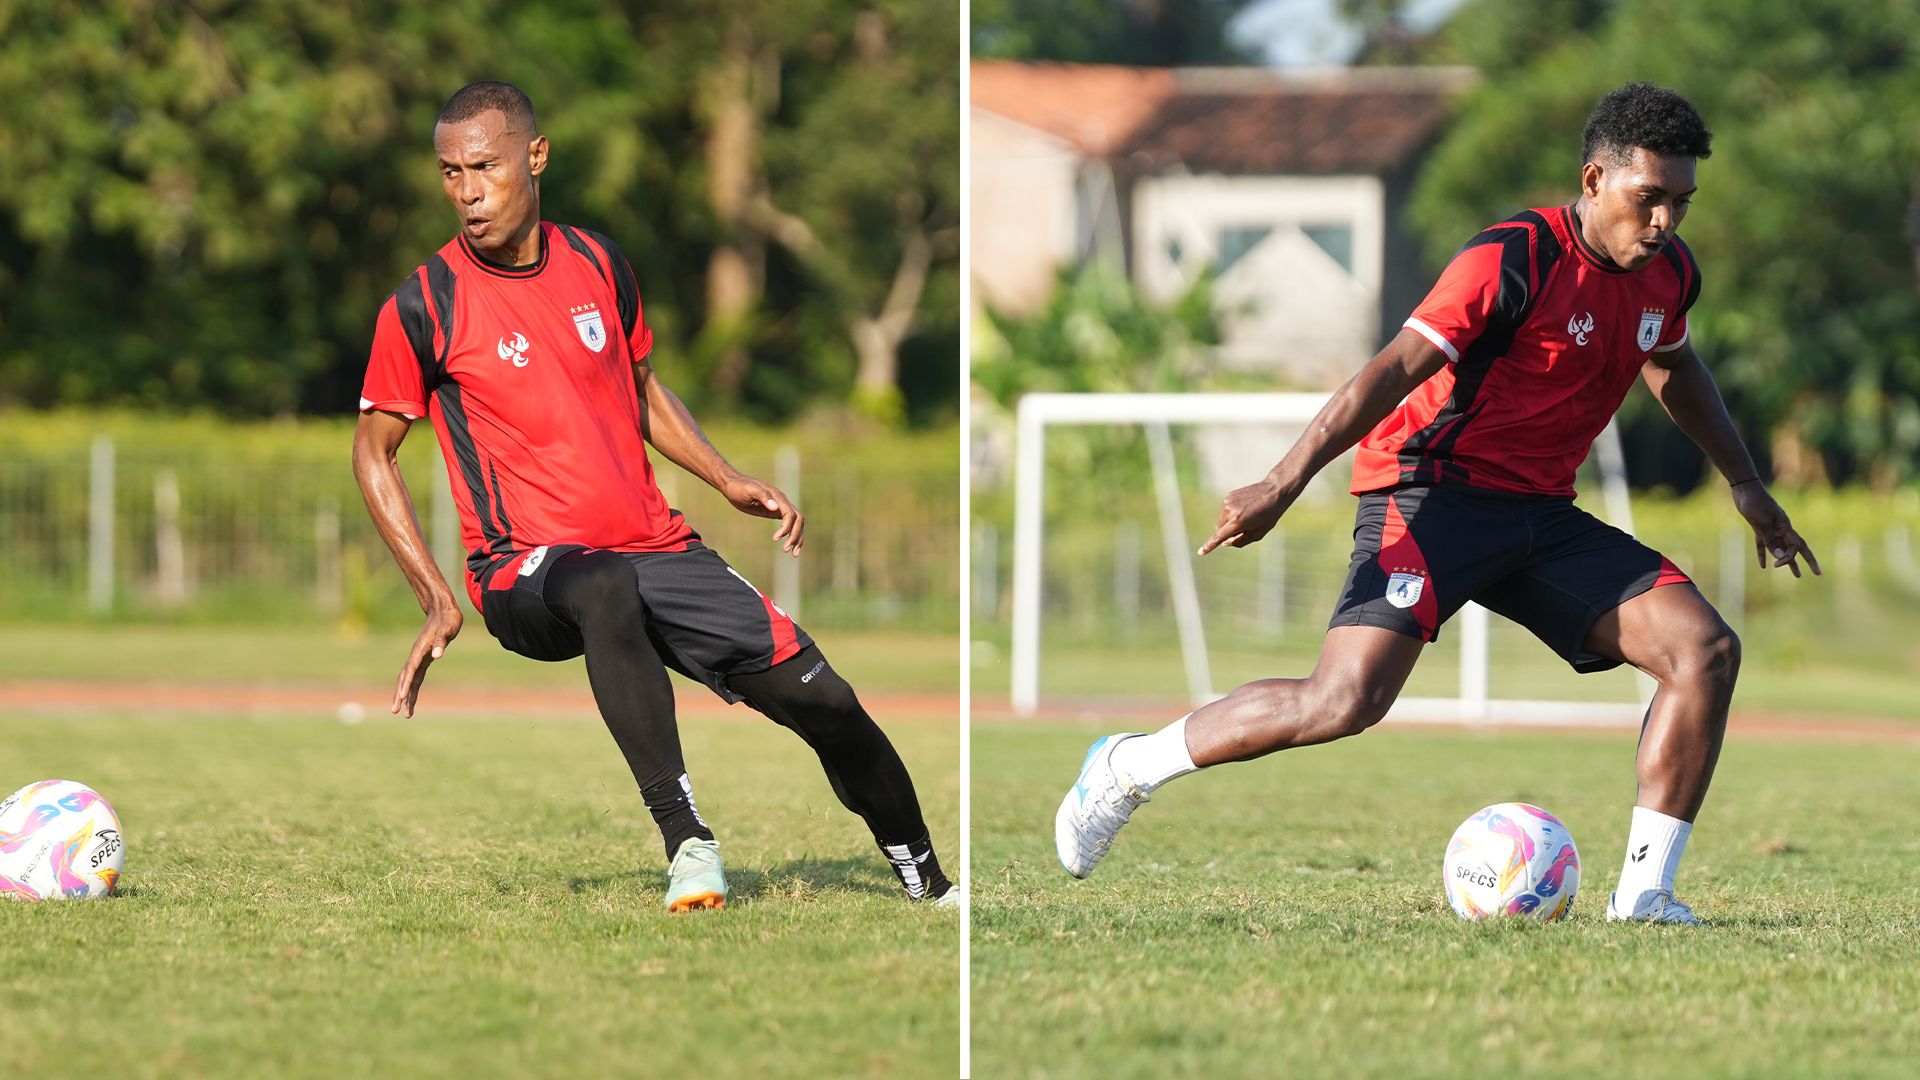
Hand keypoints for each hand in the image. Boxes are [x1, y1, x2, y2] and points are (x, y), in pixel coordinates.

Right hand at [393, 600, 461, 717]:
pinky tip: (411, 699)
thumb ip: (441, 642)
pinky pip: (415, 677)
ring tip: (405, 713)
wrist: (442, 609)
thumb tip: (437, 655)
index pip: (411, 670)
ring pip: (408, 679)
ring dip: (405, 695)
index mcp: (420, 650)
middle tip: (395, 711)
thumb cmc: (447, 619)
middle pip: (404, 678)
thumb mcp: (448, 629)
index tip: (402, 697)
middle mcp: (416, 655)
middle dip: (400, 695)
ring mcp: (419, 657)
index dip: (406, 684)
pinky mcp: (424, 658)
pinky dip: (413, 688)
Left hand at [724, 475, 803, 555]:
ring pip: (797, 523)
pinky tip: (788, 544)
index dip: (786, 528)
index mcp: (777, 497)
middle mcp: (782, 502)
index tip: (775, 539)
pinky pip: (788, 523)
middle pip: (798, 520)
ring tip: (793, 553)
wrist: (732, 484)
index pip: (790, 514)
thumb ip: (763, 497)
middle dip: (795, 535)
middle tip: (786, 550)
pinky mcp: (775, 512)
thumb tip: (775, 508)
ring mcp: (780, 507)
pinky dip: (791, 534)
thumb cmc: (739, 487)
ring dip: (797, 538)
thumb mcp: (749, 490)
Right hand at [1198, 478, 1292, 555]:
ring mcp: (1227, 502)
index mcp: (1238, 521)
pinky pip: (1225, 511)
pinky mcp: (1228, 496)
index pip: (1219, 537)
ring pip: (1221, 520)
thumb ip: (1241, 541)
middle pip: (1219, 529)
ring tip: (1248, 515)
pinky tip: (1246, 508)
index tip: (1201, 553)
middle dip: (1227, 533)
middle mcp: (1230, 511)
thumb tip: (1225, 543)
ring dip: (1229, 523)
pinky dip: (1232, 514)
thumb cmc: (1270, 514)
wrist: (1274, 491)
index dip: (1210, 546)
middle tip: (1245, 529)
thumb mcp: (1259, 532)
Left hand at [1732, 481, 1820, 578]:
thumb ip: (1770, 541)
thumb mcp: (1762, 523)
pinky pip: (1764, 544)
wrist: (1744, 489)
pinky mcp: (1759, 526)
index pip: (1794, 547)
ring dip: (1788, 561)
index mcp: (1785, 527)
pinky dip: (1764, 555)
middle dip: (1808, 560)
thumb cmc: (1755, 503)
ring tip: (1797, 575)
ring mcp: (1771, 527)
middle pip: (1797, 548)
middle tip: (1818, 573)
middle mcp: (1781, 528)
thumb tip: (1780, 558)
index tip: (1776, 566)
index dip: (1788, 558)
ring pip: (1782, 548)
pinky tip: (1764, 566)